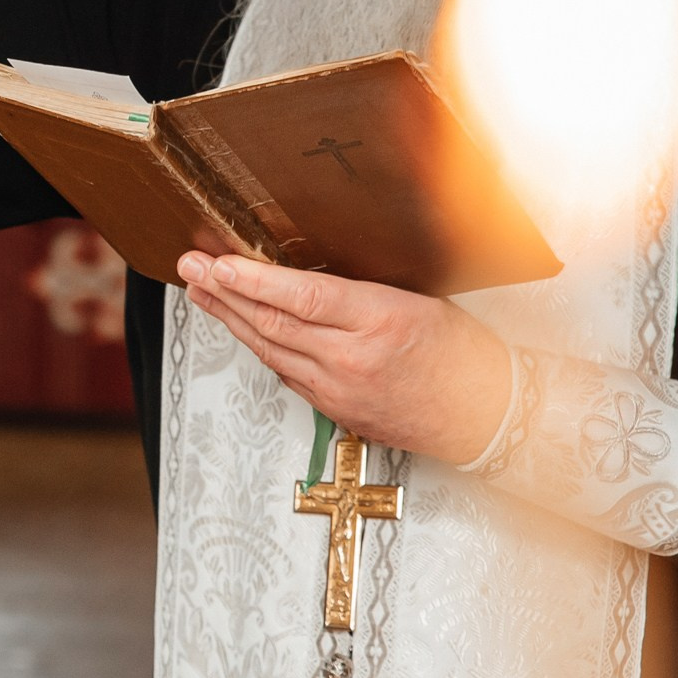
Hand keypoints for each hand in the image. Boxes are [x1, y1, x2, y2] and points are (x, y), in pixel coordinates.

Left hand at [175, 253, 510, 464]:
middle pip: (272, 324)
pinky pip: (287, 373)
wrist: (487, 416)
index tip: (218, 262)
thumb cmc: (463, 353)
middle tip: (190, 270)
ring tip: (201, 293)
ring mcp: (339, 390)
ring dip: (231, 320)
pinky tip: (242, 328)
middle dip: (223, 293)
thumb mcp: (418, 300)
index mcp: (379, 321)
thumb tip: (305, 273)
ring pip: (271, 350)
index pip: (301, 296)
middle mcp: (352, 359)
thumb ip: (360, 291)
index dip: (252, 279)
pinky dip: (261, 346)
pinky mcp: (336, 410)